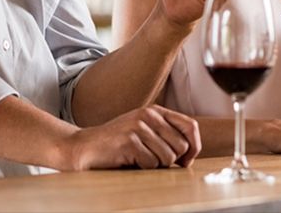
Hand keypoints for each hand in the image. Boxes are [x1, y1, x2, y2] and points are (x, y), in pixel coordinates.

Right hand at [65, 105, 200, 169]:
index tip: (186, 161)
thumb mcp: (146, 133)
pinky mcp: (129, 140)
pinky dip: (142, 168)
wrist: (86, 146)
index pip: (191, 126)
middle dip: (171, 160)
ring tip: (138, 158)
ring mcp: (138, 126)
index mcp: (156, 111)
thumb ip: (167, 137)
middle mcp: (149, 114)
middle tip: (152, 159)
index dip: (194, 146)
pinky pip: (150, 164)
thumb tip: (191, 155)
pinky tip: (128, 160)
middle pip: (181, 146)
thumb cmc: (119, 144)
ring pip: (167, 157)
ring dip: (155, 165)